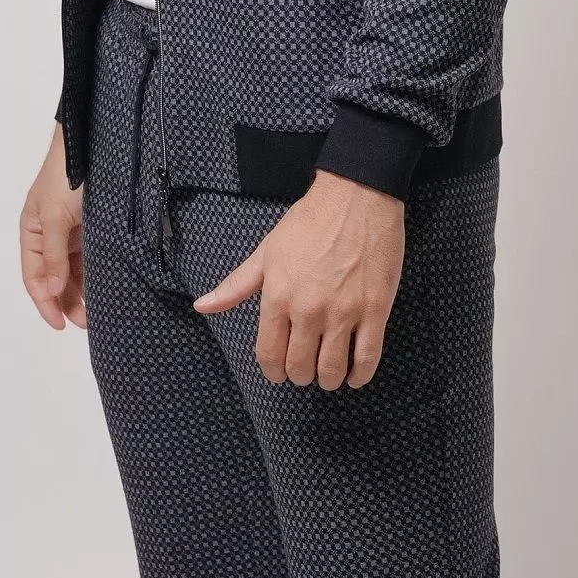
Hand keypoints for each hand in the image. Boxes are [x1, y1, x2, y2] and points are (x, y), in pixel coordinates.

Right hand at [20, 123, 85, 329]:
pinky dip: (95, 276)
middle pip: (55, 279)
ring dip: (82, 293)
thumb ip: (55, 255)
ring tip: (98, 313)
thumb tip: (53, 291)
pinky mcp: (93, 229)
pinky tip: (105, 290)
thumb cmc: (67, 178)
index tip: (60, 325)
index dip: (45, 303)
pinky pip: (90, 259)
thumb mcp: (55, 216)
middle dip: (67, 302)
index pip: (34, 277)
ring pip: (73, 272)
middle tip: (88, 323)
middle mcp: (50, 236)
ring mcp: (71, 233)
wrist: (95, 143)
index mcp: (32, 232)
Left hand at [194, 170, 404, 387]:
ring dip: (328, 379)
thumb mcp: (266, 252)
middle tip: (304, 370)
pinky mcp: (375, 310)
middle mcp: (308, 310)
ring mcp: (344, 312)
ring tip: (329, 374)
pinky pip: (368, 357)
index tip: (279, 373)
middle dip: (300, 375)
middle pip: (300, 367)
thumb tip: (203, 306)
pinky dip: (360, 374)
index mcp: (278, 298)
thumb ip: (236, 285)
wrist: (356, 198)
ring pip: (333, 368)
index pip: (269, 353)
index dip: (273, 370)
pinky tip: (355, 375)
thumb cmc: (309, 222)